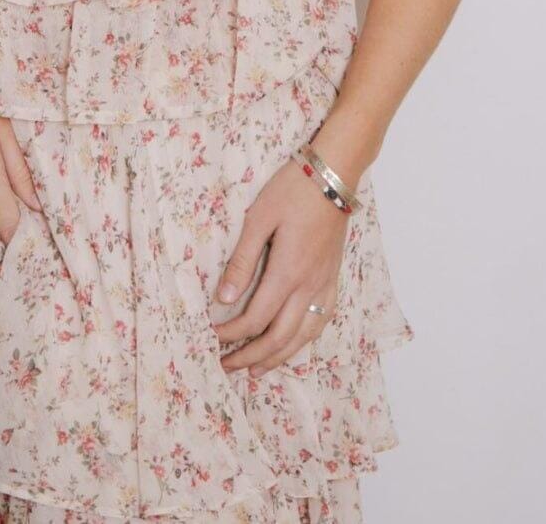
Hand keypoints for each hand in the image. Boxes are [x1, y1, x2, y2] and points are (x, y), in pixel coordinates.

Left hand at [210, 155, 350, 375]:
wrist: (333, 175)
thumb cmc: (292, 190)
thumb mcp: (258, 218)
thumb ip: (242, 260)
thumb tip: (224, 298)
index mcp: (288, 272)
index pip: (257, 318)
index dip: (233, 335)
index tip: (212, 339)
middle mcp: (309, 286)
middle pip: (280, 337)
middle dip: (252, 356)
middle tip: (227, 367)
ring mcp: (325, 284)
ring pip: (303, 335)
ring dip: (278, 357)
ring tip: (256, 370)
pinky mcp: (333, 278)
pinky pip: (321, 320)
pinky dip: (304, 340)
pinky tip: (293, 344)